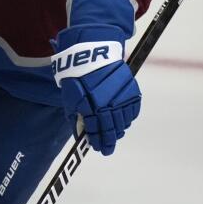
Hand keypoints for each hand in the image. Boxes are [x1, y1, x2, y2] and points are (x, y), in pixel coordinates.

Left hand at [53, 24, 140, 155]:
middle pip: (111, 129)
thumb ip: (76, 117)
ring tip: (114, 135)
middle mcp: (108, 105)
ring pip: (123, 121)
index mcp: (91, 107)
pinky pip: (132, 110)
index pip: (96, 131)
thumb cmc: (77, 76)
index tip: (98, 149)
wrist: (92, 53)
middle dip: (109, 141)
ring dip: (118, 130)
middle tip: (107, 150)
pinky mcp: (131, 91)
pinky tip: (123, 122)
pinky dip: (128, 118)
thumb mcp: (70, 97)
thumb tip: (82, 133)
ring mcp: (121, 98)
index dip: (97, 142)